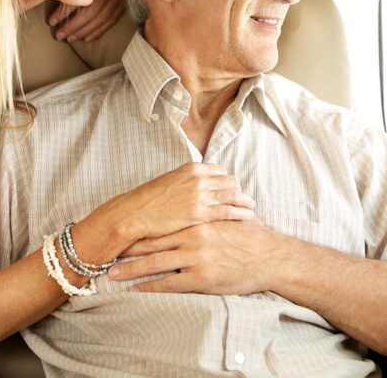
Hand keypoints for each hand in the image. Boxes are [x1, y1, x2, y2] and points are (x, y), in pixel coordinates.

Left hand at [48, 0, 125, 41]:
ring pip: (100, 19)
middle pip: (89, 12)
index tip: (52, 21)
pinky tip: (87, 38)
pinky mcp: (125, 5)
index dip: (64, 11)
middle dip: (73, 26)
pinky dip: (99, 31)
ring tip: (70, 39)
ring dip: (84, 31)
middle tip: (59, 35)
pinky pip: (111, 21)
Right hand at [103, 163, 255, 244]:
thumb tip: (197, 187)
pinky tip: (248, 217)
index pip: (220, 171)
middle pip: (230, 182)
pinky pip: (229, 211)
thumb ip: (186, 182)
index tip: (232, 189)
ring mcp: (201, 196)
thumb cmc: (148, 201)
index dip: (227, 181)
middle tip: (244, 200)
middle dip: (238, 191)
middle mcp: (199, 179)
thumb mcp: (169, 182)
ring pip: (233, 195)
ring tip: (251, 208)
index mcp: (191, 169)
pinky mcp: (201, 214)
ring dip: (245, 202)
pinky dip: (241, 213)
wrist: (134, 214)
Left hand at [108, 220, 283, 294]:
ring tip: (112, 274)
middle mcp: (192, 237)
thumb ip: (209, 211)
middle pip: (151, 242)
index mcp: (197, 220)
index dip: (139, 229)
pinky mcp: (200, 278)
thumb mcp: (228, 216)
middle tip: (106, 252)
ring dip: (130, 269)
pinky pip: (168, 283)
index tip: (121, 232)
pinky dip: (149, 287)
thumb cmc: (250, 237)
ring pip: (154, 263)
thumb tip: (197, 202)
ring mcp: (195, 258)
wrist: (269, 257)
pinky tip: (136, 289)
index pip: (161, 224)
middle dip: (126, 248)